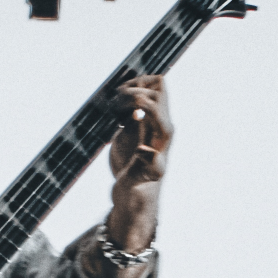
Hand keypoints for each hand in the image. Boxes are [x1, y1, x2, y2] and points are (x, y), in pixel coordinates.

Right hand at [88, 76, 169, 277]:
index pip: (159, 106)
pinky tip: (114, 106)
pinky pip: (137, 97)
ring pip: (150, 88)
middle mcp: (159, 124)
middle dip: (137, 89)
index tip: (128, 107)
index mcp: (163, 135)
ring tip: (115, 100)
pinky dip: (125, 94)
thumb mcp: (141, 179)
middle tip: (118, 101)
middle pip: (159, 89)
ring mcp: (149, 120)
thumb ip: (146, 165)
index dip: (144, 101)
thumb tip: (146, 151)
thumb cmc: (139, 186)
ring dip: (131, 87)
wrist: (133, 190)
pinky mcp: (136, 121)